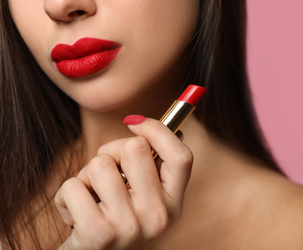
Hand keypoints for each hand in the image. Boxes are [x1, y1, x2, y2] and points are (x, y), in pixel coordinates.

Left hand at [55, 116, 192, 248]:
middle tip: (105, 173)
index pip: (181, 156)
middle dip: (111, 151)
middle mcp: (158, 216)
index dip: (159, 130)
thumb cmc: (115, 222)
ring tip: (90, 198)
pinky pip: (73, 185)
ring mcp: (130, 226)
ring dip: (86, 176)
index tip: (134, 123)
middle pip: (135, 148)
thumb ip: (151, 167)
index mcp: (173, 203)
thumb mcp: (143, 199)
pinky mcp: (98, 234)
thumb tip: (154, 125)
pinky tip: (74, 215)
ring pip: (100, 164)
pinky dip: (66, 196)